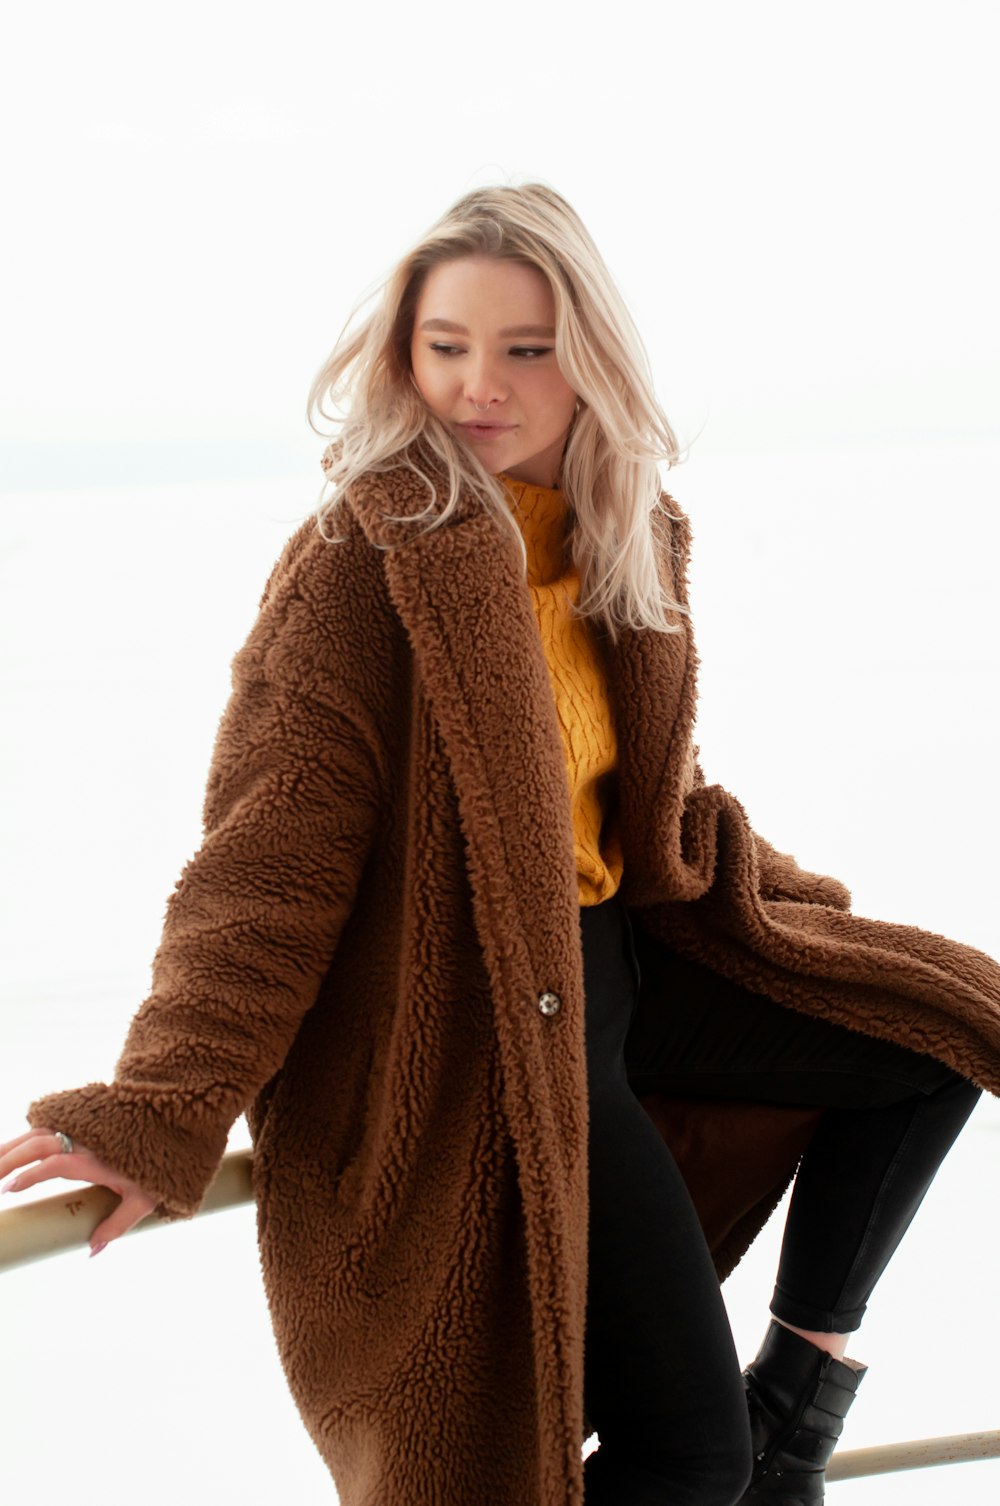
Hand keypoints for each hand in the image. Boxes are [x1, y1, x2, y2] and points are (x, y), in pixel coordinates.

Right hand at [0, 1127, 157, 1255]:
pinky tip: (11, 1149)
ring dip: (12, 1146)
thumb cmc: (163, 1164)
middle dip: (9, 1158)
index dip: (32, 1175)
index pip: (58, 1164)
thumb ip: (117, 1224)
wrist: (177, 1126)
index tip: (9, 1188)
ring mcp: (84, 1128)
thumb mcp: (145, 1199)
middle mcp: (87, 1140)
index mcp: (99, 1159)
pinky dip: (26, 1136)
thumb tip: (92, 1249)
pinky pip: (48, 1124)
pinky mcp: (83, 1123)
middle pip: (40, 1143)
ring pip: (40, 1131)